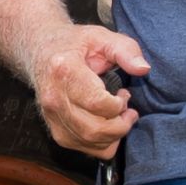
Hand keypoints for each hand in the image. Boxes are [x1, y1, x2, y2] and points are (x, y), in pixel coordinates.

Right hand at [31, 24, 149, 157]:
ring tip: (119, 117)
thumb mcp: (102, 36)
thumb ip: (126, 50)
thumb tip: (144, 69)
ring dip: (114, 135)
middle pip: (93, 129)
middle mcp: (54, 98)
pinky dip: (103, 143)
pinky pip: (84, 148)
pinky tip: (108, 125)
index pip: (96, 103)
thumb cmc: (75, 44)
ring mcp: (52, 117)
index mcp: (65, 71)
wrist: (41, 52)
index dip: (119, 105)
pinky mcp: (55, 130)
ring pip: (89, 143)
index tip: (124, 94)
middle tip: (129, 111)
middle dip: (121, 125)